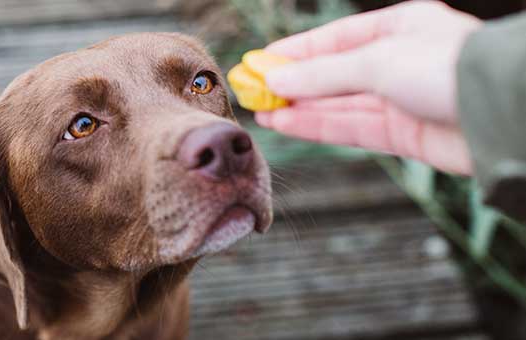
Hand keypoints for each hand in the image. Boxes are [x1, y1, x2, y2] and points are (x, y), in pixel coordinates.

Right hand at [255, 1, 481, 174]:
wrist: (502, 115)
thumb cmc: (451, 69)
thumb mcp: (378, 60)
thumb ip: (324, 73)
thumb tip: (277, 77)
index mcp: (399, 27)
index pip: (334, 38)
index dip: (295, 52)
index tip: (260, 63)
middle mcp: (399, 62)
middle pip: (334, 73)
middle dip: (293, 83)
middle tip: (253, 92)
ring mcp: (401, 99)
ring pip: (339, 103)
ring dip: (300, 107)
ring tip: (262, 111)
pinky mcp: (404, 134)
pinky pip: (351, 127)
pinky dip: (318, 126)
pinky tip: (288, 123)